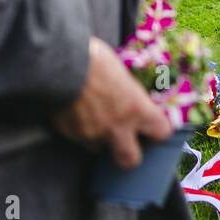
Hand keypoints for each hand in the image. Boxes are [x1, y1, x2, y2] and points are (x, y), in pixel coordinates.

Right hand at [52, 37, 172, 168]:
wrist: (59, 63)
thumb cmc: (94, 60)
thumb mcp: (122, 73)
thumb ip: (130, 93)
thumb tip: (134, 99)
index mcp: (136, 109)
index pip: (161, 132)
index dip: (158, 129)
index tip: (155, 125)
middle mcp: (116, 127)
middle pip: (130, 160)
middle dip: (130, 153)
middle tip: (128, 141)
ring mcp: (92, 134)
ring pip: (100, 148)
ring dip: (101, 139)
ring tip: (96, 119)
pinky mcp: (70, 134)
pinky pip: (80, 139)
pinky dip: (81, 131)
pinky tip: (78, 113)